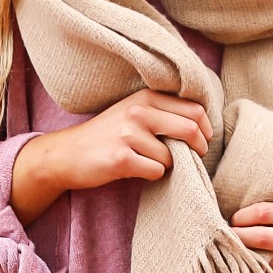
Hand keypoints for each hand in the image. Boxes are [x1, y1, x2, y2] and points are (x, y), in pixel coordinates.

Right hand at [11, 90, 211, 223]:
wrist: (66, 154)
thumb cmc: (106, 135)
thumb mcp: (132, 112)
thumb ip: (162, 112)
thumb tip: (202, 125)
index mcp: (145, 97)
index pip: (194, 108)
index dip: (206, 127)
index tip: (203, 139)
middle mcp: (138, 111)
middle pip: (191, 129)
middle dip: (199, 147)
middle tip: (195, 156)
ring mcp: (129, 134)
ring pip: (172, 157)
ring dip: (167, 165)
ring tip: (148, 162)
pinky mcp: (122, 158)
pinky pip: (157, 171)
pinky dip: (152, 175)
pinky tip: (136, 169)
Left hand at [231, 202, 272, 272]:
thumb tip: (234, 216)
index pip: (265, 212)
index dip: (242, 217)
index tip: (232, 221)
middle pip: (262, 238)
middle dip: (237, 238)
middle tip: (223, 238)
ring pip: (265, 264)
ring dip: (245, 260)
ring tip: (233, 255)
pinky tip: (251, 272)